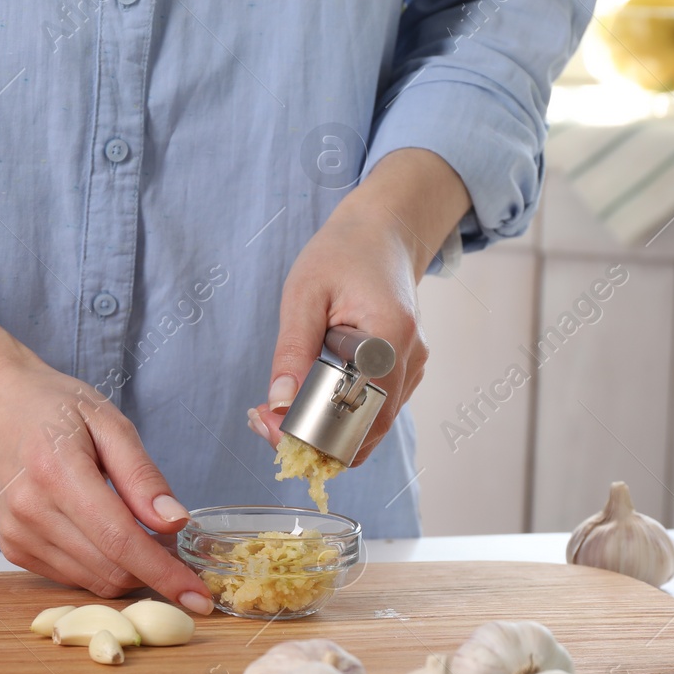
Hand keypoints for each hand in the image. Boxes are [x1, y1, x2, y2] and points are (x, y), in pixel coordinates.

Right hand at [0, 353, 214, 610]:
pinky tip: (101, 532)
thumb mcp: (108, 421)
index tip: (199, 597)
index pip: (120, 541)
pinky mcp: (12, 548)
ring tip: (135, 528)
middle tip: (169, 537)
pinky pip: (71, 577)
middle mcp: (31, 511)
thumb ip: (141, 475)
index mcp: (57, 473)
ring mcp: (17, 534)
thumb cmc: (52, 405)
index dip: (164, 573)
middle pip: (110, 569)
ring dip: (127, 569)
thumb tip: (174, 524)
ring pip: (93, 581)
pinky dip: (99, 566)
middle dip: (153, 568)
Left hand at [248, 148, 469, 465]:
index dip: (309, 430)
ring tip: (273, 410)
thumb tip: (280, 404)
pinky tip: (299, 400)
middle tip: (262, 421)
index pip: (355, 412)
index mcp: (389, 336)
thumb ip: (293, 350)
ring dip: (320, 432)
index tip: (265, 421)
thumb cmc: (342, 255)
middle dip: (311, 439)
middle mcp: (410, 360)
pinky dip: (335, 418)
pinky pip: (369, 413)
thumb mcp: (304, 294)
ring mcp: (411, 370)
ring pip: (367, 430)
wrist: (382, 234)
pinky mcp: (402, 375)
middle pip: (364, 433)